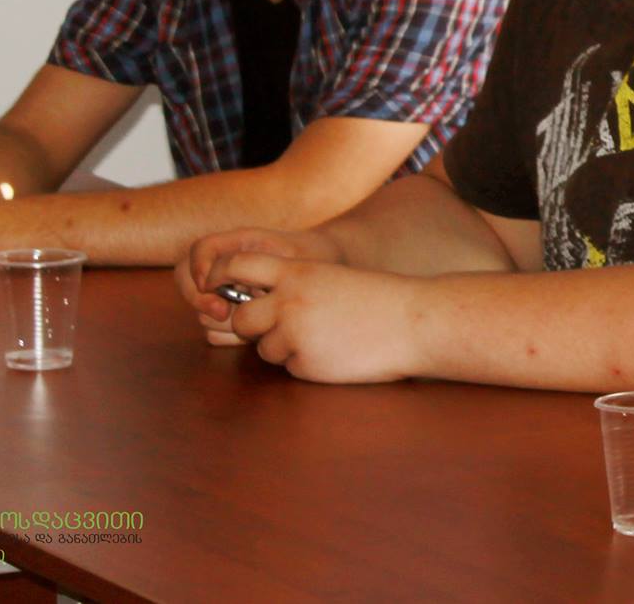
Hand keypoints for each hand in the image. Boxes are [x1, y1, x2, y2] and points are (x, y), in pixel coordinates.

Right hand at [179, 227, 342, 345]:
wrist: (337, 277)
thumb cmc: (318, 260)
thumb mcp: (293, 257)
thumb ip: (253, 263)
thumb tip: (216, 282)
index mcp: (240, 244)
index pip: (200, 250)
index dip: (198, 268)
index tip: (212, 286)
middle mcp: (229, 269)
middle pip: (187, 281)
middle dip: (200, 300)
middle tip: (224, 312)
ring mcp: (230, 294)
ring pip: (201, 311)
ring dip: (219, 320)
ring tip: (252, 319)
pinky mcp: (237, 317)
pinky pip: (215, 332)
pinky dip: (228, 336)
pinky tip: (253, 335)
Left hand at [203, 251, 426, 382]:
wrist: (413, 321)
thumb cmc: (376, 298)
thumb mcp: (330, 277)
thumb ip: (293, 285)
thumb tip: (255, 304)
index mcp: (296, 271)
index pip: (236, 265)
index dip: (220, 276)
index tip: (222, 288)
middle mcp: (288, 301)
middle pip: (239, 318)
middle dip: (253, 327)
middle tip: (280, 326)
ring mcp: (295, 335)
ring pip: (264, 348)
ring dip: (284, 347)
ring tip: (324, 337)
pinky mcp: (305, 364)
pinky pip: (289, 367)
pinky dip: (307, 363)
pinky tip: (336, 352)